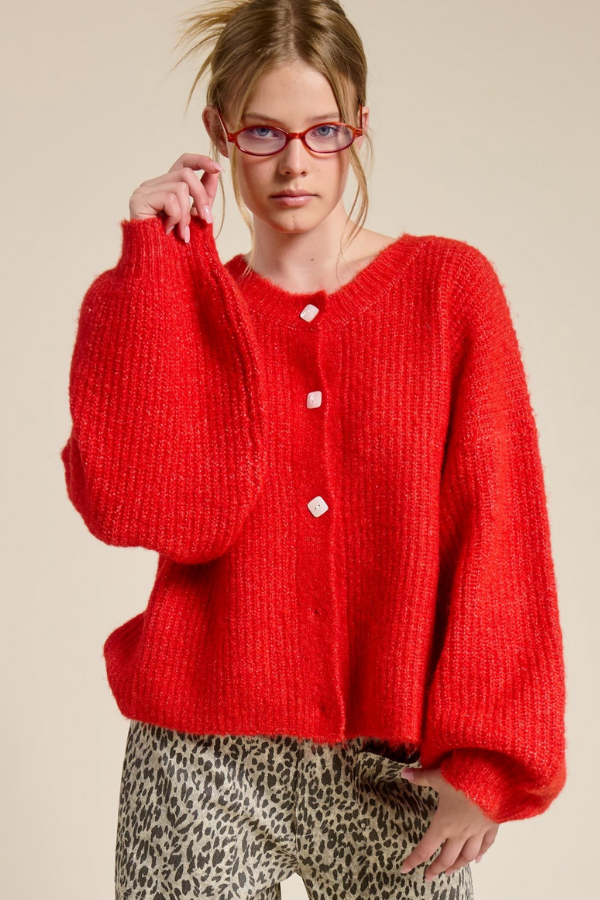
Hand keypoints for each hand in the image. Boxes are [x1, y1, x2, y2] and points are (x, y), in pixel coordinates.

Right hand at [128, 153, 223, 241]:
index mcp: (166, 187)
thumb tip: (215, 171)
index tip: (219, 169)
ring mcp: (144, 191)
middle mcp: (153, 185)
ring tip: (182, 233)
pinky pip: (170, 199)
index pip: (183, 161)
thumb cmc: (175, 245)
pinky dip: (176, 217)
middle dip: (201, 197)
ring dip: (187, 214)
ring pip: (180, 187)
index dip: (201, 161)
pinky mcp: (139, 200)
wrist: (158, 267)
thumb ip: (204, 194)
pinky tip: (169, 231)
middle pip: (186, 174)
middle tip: (206, 220)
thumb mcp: (196, 216)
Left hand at [399, 764, 498, 881]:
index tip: (404, 869)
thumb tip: (404, 773)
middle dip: (437, 868)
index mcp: (443, 824)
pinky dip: (481, 854)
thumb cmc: (463, 778)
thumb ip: (421, 777)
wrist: (493, 779)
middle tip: (429, 876)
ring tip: (450, 871)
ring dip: (457, 865)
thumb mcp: (438, 776)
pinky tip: (477, 859)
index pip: (425, 848)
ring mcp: (477, 832)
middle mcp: (460, 833)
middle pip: (447, 858)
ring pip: (467, 856)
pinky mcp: (491, 826)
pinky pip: (486, 845)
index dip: (414, 860)